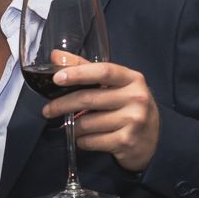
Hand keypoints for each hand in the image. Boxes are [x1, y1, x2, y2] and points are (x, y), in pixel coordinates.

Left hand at [43, 60, 159, 171]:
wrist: (151, 140)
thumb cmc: (128, 106)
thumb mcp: (115, 85)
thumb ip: (86, 68)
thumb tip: (57, 56)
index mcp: (132, 79)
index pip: (103, 71)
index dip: (78, 73)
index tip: (57, 78)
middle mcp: (136, 98)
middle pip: (88, 98)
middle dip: (62, 105)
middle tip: (47, 110)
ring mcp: (133, 121)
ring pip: (86, 123)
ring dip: (72, 126)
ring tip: (72, 125)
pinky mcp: (126, 141)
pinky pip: (90, 141)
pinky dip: (81, 140)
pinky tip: (85, 138)